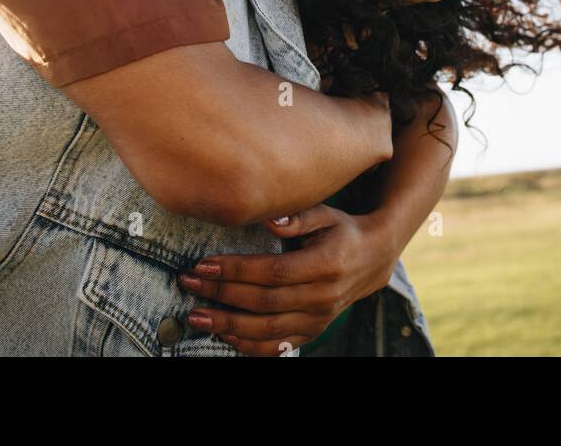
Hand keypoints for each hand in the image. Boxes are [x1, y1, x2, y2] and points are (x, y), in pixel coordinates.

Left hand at [177, 203, 400, 355]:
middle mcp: (323, 296)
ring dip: (227, 325)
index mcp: (325, 264)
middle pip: (265, 302)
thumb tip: (268, 218)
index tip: (203, 265)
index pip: (274, 271)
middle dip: (222, 295)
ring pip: (267, 329)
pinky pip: (277, 346)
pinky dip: (248, 345)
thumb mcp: (325, 214)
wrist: (372, 259)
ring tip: (195, 316)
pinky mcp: (314, 331)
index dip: (236, 271)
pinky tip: (223, 335)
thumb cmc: (340, 231)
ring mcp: (319, 319)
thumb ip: (298, 216)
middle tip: (188, 284)